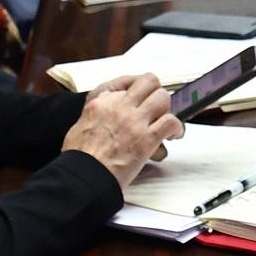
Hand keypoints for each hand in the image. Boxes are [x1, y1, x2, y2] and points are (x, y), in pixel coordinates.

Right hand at [61, 74, 182, 186]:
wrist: (84, 175)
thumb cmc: (79, 156)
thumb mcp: (80, 123)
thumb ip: (96, 113)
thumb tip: (103, 115)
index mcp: (102, 101)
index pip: (128, 81)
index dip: (139, 90)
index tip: (143, 99)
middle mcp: (120, 106)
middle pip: (149, 82)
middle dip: (156, 93)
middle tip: (157, 108)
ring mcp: (135, 121)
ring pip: (163, 98)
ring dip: (167, 109)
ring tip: (166, 122)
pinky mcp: (147, 138)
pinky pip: (171, 122)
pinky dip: (176, 128)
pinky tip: (173, 136)